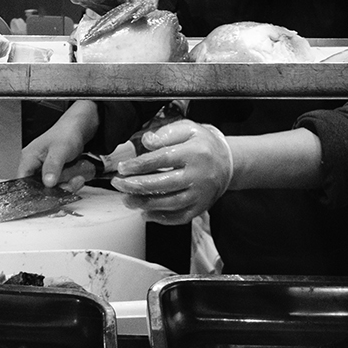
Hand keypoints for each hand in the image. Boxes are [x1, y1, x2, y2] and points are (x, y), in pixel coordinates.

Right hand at [17, 101, 100, 189]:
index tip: (50, 195)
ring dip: (68, 184)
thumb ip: (52, 166)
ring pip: (54, 188)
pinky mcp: (55, 174)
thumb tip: (47, 183)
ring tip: (77, 175)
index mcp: (28, 159)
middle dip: (59, 187)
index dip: (34, 193)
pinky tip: (78, 175)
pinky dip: (71, 182)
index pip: (23, 183)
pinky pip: (62, 185)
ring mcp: (45, 171)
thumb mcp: (60, 149)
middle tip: (71, 182)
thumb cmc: (66, 133)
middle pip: (41, 189)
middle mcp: (34, 167)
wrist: (79, 129)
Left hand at [109, 120, 232, 224]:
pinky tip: (145, 213)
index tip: (123, 168)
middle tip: (119, 185)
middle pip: (164, 184)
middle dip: (137, 186)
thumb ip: (165, 133)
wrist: (228, 162)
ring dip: (146, 203)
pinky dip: (161, 218)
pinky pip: (180, 217)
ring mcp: (201, 194)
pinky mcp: (201, 207)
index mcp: (194, 152)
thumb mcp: (187, 129)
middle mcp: (199, 175)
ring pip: (171, 203)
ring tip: (127, 200)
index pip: (162, 159)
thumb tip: (146, 141)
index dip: (140, 165)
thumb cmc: (203, 144)